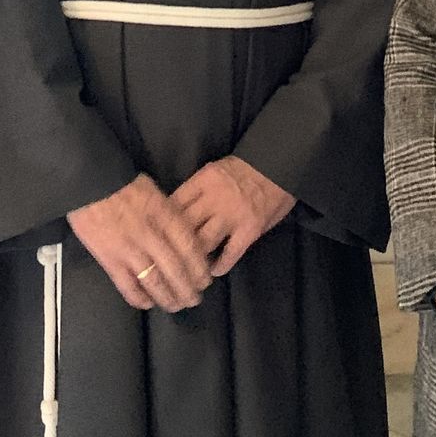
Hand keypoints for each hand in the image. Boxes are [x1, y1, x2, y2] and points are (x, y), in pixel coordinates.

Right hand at [68, 174, 212, 313]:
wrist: (90, 182)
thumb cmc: (124, 184)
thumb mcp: (156, 193)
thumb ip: (169, 217)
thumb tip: (183, 240)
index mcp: (165, 215)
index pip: (190, 248)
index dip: (199, 268)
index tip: (205, 279)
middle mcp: (151, 235)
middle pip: (176, 270)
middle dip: (188, 289)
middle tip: (194, 299)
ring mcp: (129, 250)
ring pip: (155, 282)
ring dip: (168, 298)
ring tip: (175, 305)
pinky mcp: (109, 260)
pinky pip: (128, 286)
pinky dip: (140, 298)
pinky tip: (148, 303)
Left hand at [171, 155, 294, 278]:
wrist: (280, 165)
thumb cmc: (245, 168)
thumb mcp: (214, 170)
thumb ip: (196, 189)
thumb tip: (174, 210)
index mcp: (203, 181)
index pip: (173, 203)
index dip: (161, 221)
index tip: (155, 235)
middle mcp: (214, 199)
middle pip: (184, 226)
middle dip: (172, 244)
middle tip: (166, 258)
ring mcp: (232, 216)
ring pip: (203, 242)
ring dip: (193, 259)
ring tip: (188, 269)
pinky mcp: (249, 231)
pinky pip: (230, 253)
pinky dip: (220, 265)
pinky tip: (213, 271)